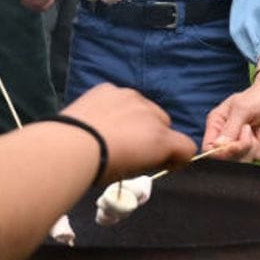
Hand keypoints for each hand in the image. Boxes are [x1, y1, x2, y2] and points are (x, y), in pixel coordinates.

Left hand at [61, 84, 195, 183]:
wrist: (72, 145)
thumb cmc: (103, 167)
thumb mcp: (132, 172)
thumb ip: (147, 160)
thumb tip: (149, 156)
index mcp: (161, 139)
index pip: (187, 147)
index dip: (177, 157)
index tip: (163, 164)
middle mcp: (151, 113)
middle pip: (164, 122)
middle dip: (155, 134)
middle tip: (133, 148)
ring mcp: (129, 96)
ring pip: (143, 106)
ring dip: (136, 117)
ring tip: (112, 131)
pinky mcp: (109, 88)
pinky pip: (119, 97)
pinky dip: (114, 107)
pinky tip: (98, 118)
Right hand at [201, 73, 259, 162]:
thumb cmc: (257, 97)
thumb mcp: (242, 109)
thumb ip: (230, 129)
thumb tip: (218, 146)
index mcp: (216, 124)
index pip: (208, 147)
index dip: (220, 152)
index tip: (235, 144)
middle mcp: (225, 136)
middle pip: (225, 158)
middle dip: (241, 147)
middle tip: (249, 129)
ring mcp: (239, 144)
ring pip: (242, 160)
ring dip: (253, 147)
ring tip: (255, 130)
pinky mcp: (253, 148)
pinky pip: (256, 158)